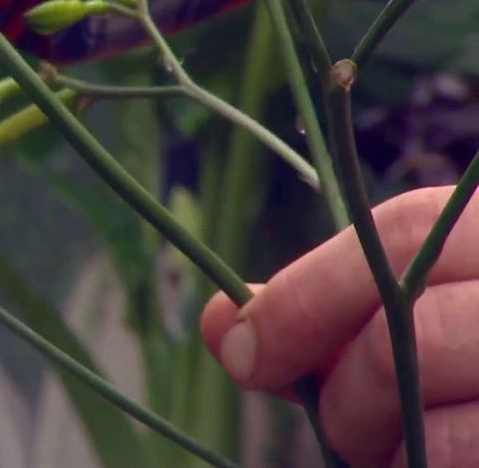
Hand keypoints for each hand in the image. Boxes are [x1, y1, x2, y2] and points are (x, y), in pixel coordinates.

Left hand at [201, 186, 478, 466]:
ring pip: (447, 423)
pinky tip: (431, 463)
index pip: (399, 232)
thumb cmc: (467, 353)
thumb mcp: (409, 310)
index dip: (305, 294)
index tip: (244, 352)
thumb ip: (319, 315)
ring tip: (389, 452)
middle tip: (335, 424)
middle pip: (416, 325)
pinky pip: (467, 465)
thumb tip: (222, 325)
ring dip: (387, 448)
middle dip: (346, 389)